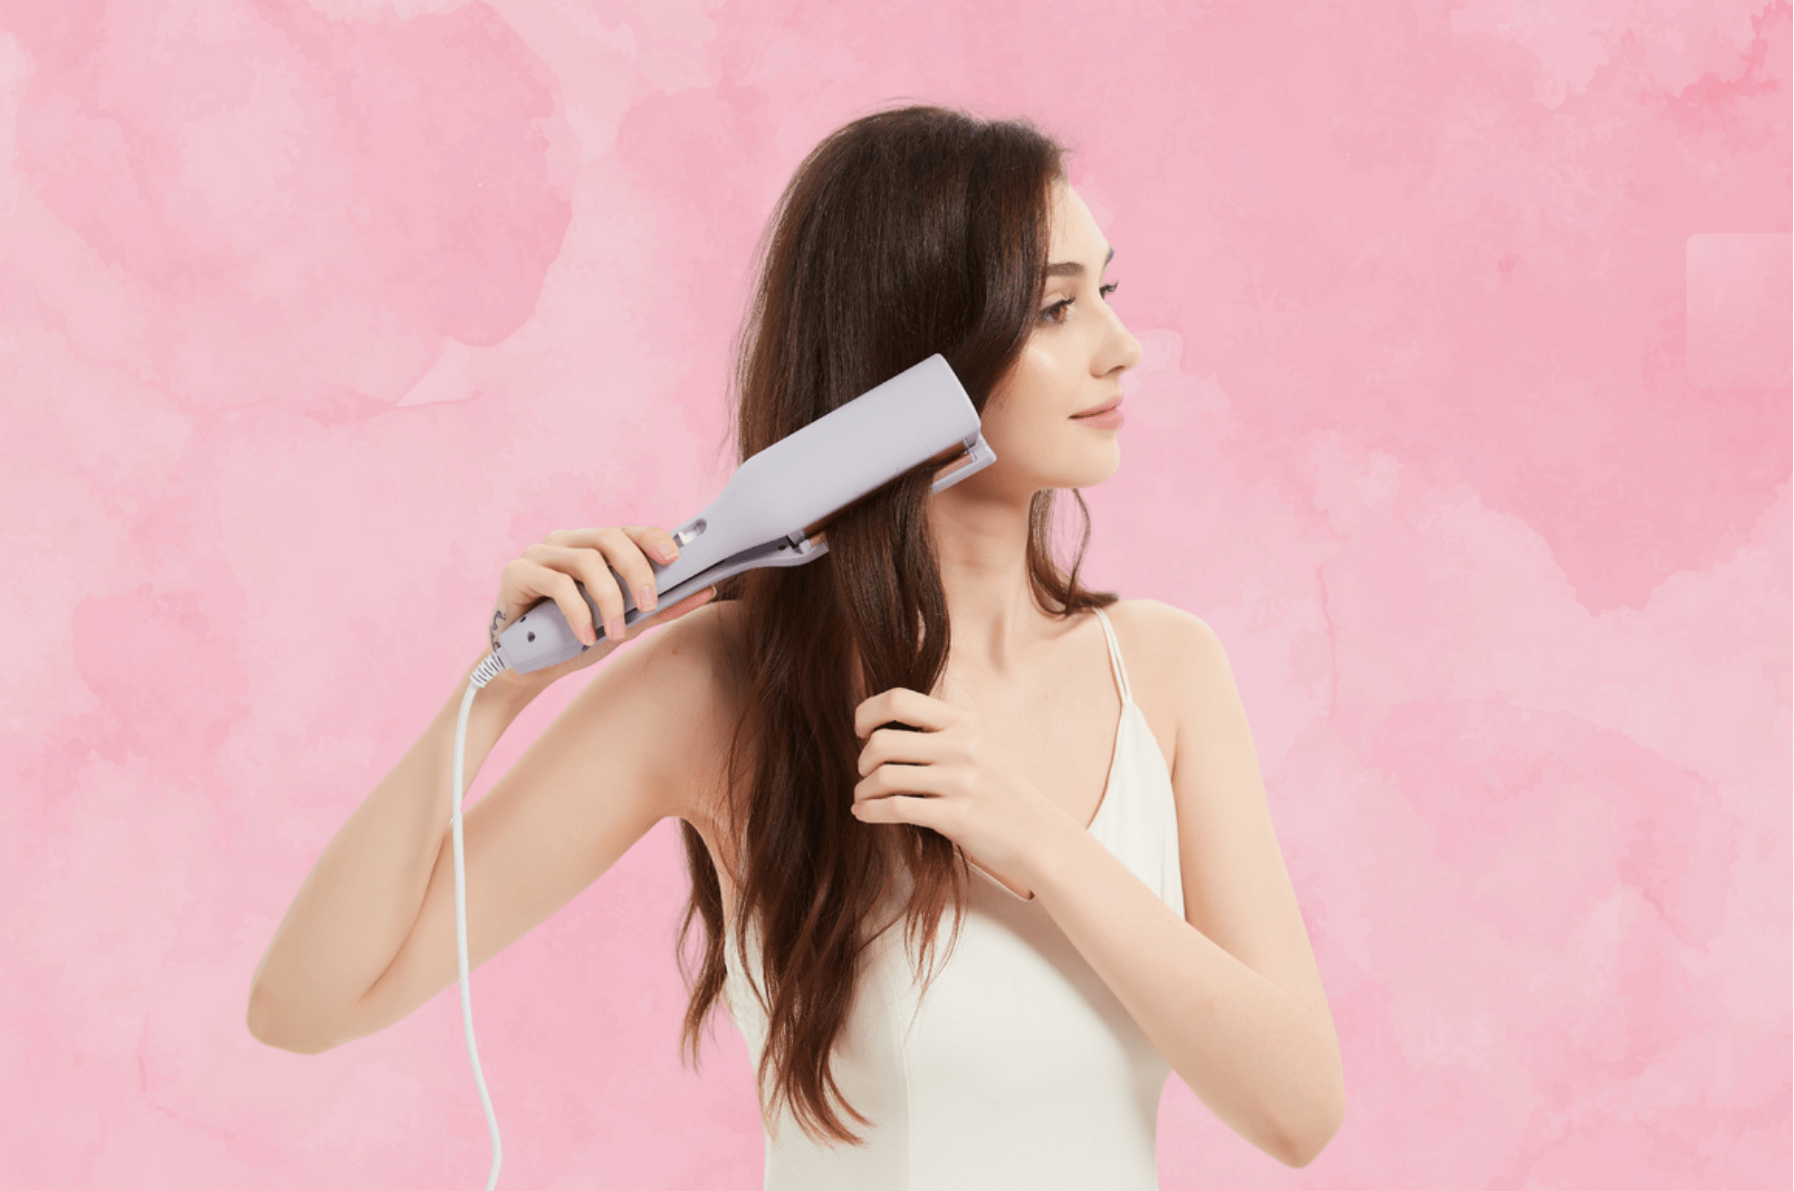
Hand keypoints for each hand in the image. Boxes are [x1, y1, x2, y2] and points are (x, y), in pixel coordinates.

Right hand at [484, 525, 715, 690]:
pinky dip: (578, 611)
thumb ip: (660, 608)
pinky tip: (586, 637)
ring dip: (609, 598)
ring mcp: (539, 554)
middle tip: (649, 606)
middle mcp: (567, 542)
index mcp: (593, 547)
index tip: (674, 557)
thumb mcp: (625, 625)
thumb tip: (707, 591)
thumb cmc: (575, 640)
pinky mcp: (517, 572)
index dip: (653, 538)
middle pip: (609, 537)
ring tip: (616, 632)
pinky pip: (555, 582)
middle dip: (636, 570)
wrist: (526, 669)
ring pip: (586, 559)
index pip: (628, 531)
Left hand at [851, 687, 1066, 897]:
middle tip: (865, 774)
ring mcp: (961, 781)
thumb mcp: (975, 747)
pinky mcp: (957, 816)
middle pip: (882, 741)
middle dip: (862, 760)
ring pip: (884, 776)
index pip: (898, 699)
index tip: (862, 732)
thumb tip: (876, 728)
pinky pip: (896, 808)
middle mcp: (962, 745)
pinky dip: (870, 812)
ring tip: (863, 797)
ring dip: (863, 790)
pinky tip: (864, 814)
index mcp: (963, 721)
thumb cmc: (994, 791)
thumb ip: (937, 731)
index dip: (867, 713)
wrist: (1036, 834)